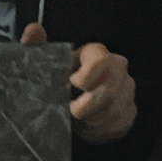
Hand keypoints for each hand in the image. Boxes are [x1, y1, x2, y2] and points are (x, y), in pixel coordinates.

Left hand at [19, 24, 136, 144]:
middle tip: (69, 110)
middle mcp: (118, 70)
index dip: (84, 77)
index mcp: (98, 54)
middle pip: (107, 92)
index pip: (101, 61)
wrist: (80, 96)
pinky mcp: (128, 113)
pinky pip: (115, 126)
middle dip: (85, 106)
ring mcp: (126, 92)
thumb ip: (38, 45)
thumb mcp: (50, 60)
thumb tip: (33, 31)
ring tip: (76, 117)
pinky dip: (97, 129)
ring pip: (111, 112)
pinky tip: (87, 124)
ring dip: (89, 119)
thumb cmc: (66, 76)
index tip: (70, 85)